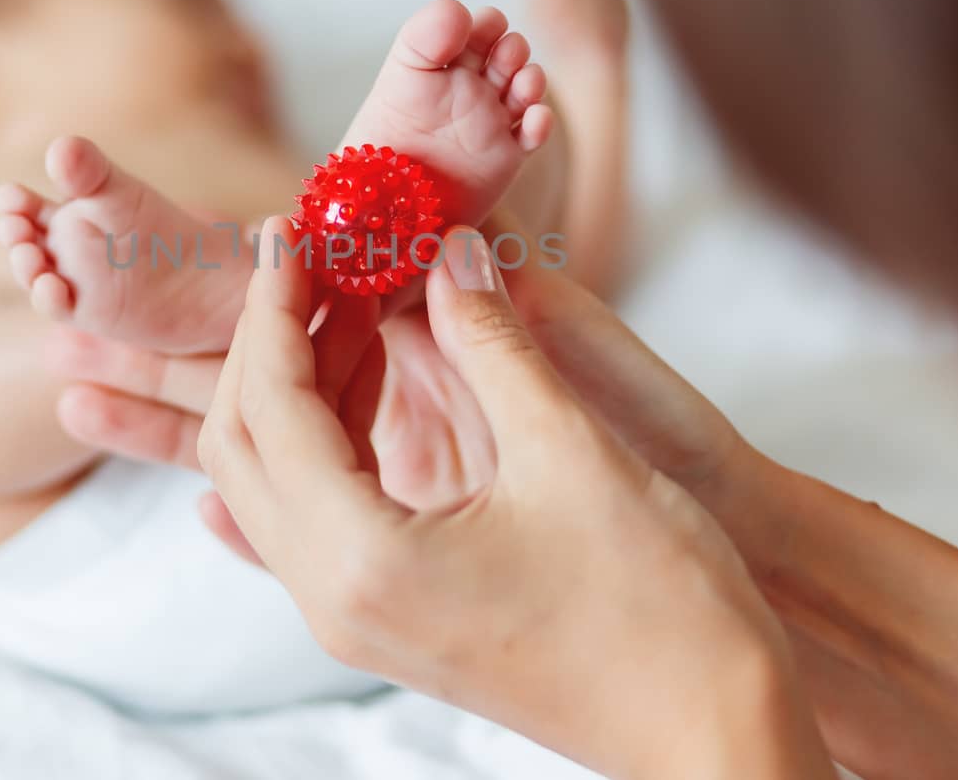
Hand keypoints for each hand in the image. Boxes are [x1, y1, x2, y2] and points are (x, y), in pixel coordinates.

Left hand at [196, 218, 831, 776]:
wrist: (711, 735)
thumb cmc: (660, 609)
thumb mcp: (571, 452)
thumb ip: (493, 341)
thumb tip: (447, 250)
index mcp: (363, 558)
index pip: (269, 404)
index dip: (276, 304)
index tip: (293, 228)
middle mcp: (336, 600)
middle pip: (245, 445)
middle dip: (271, 340)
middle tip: (319, 256)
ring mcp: (359, 621)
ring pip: (276, 481)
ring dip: (301, 386)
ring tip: (358, 302)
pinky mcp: (393, 622)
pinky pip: (314, 519)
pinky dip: (326, 441)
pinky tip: (348, 388)